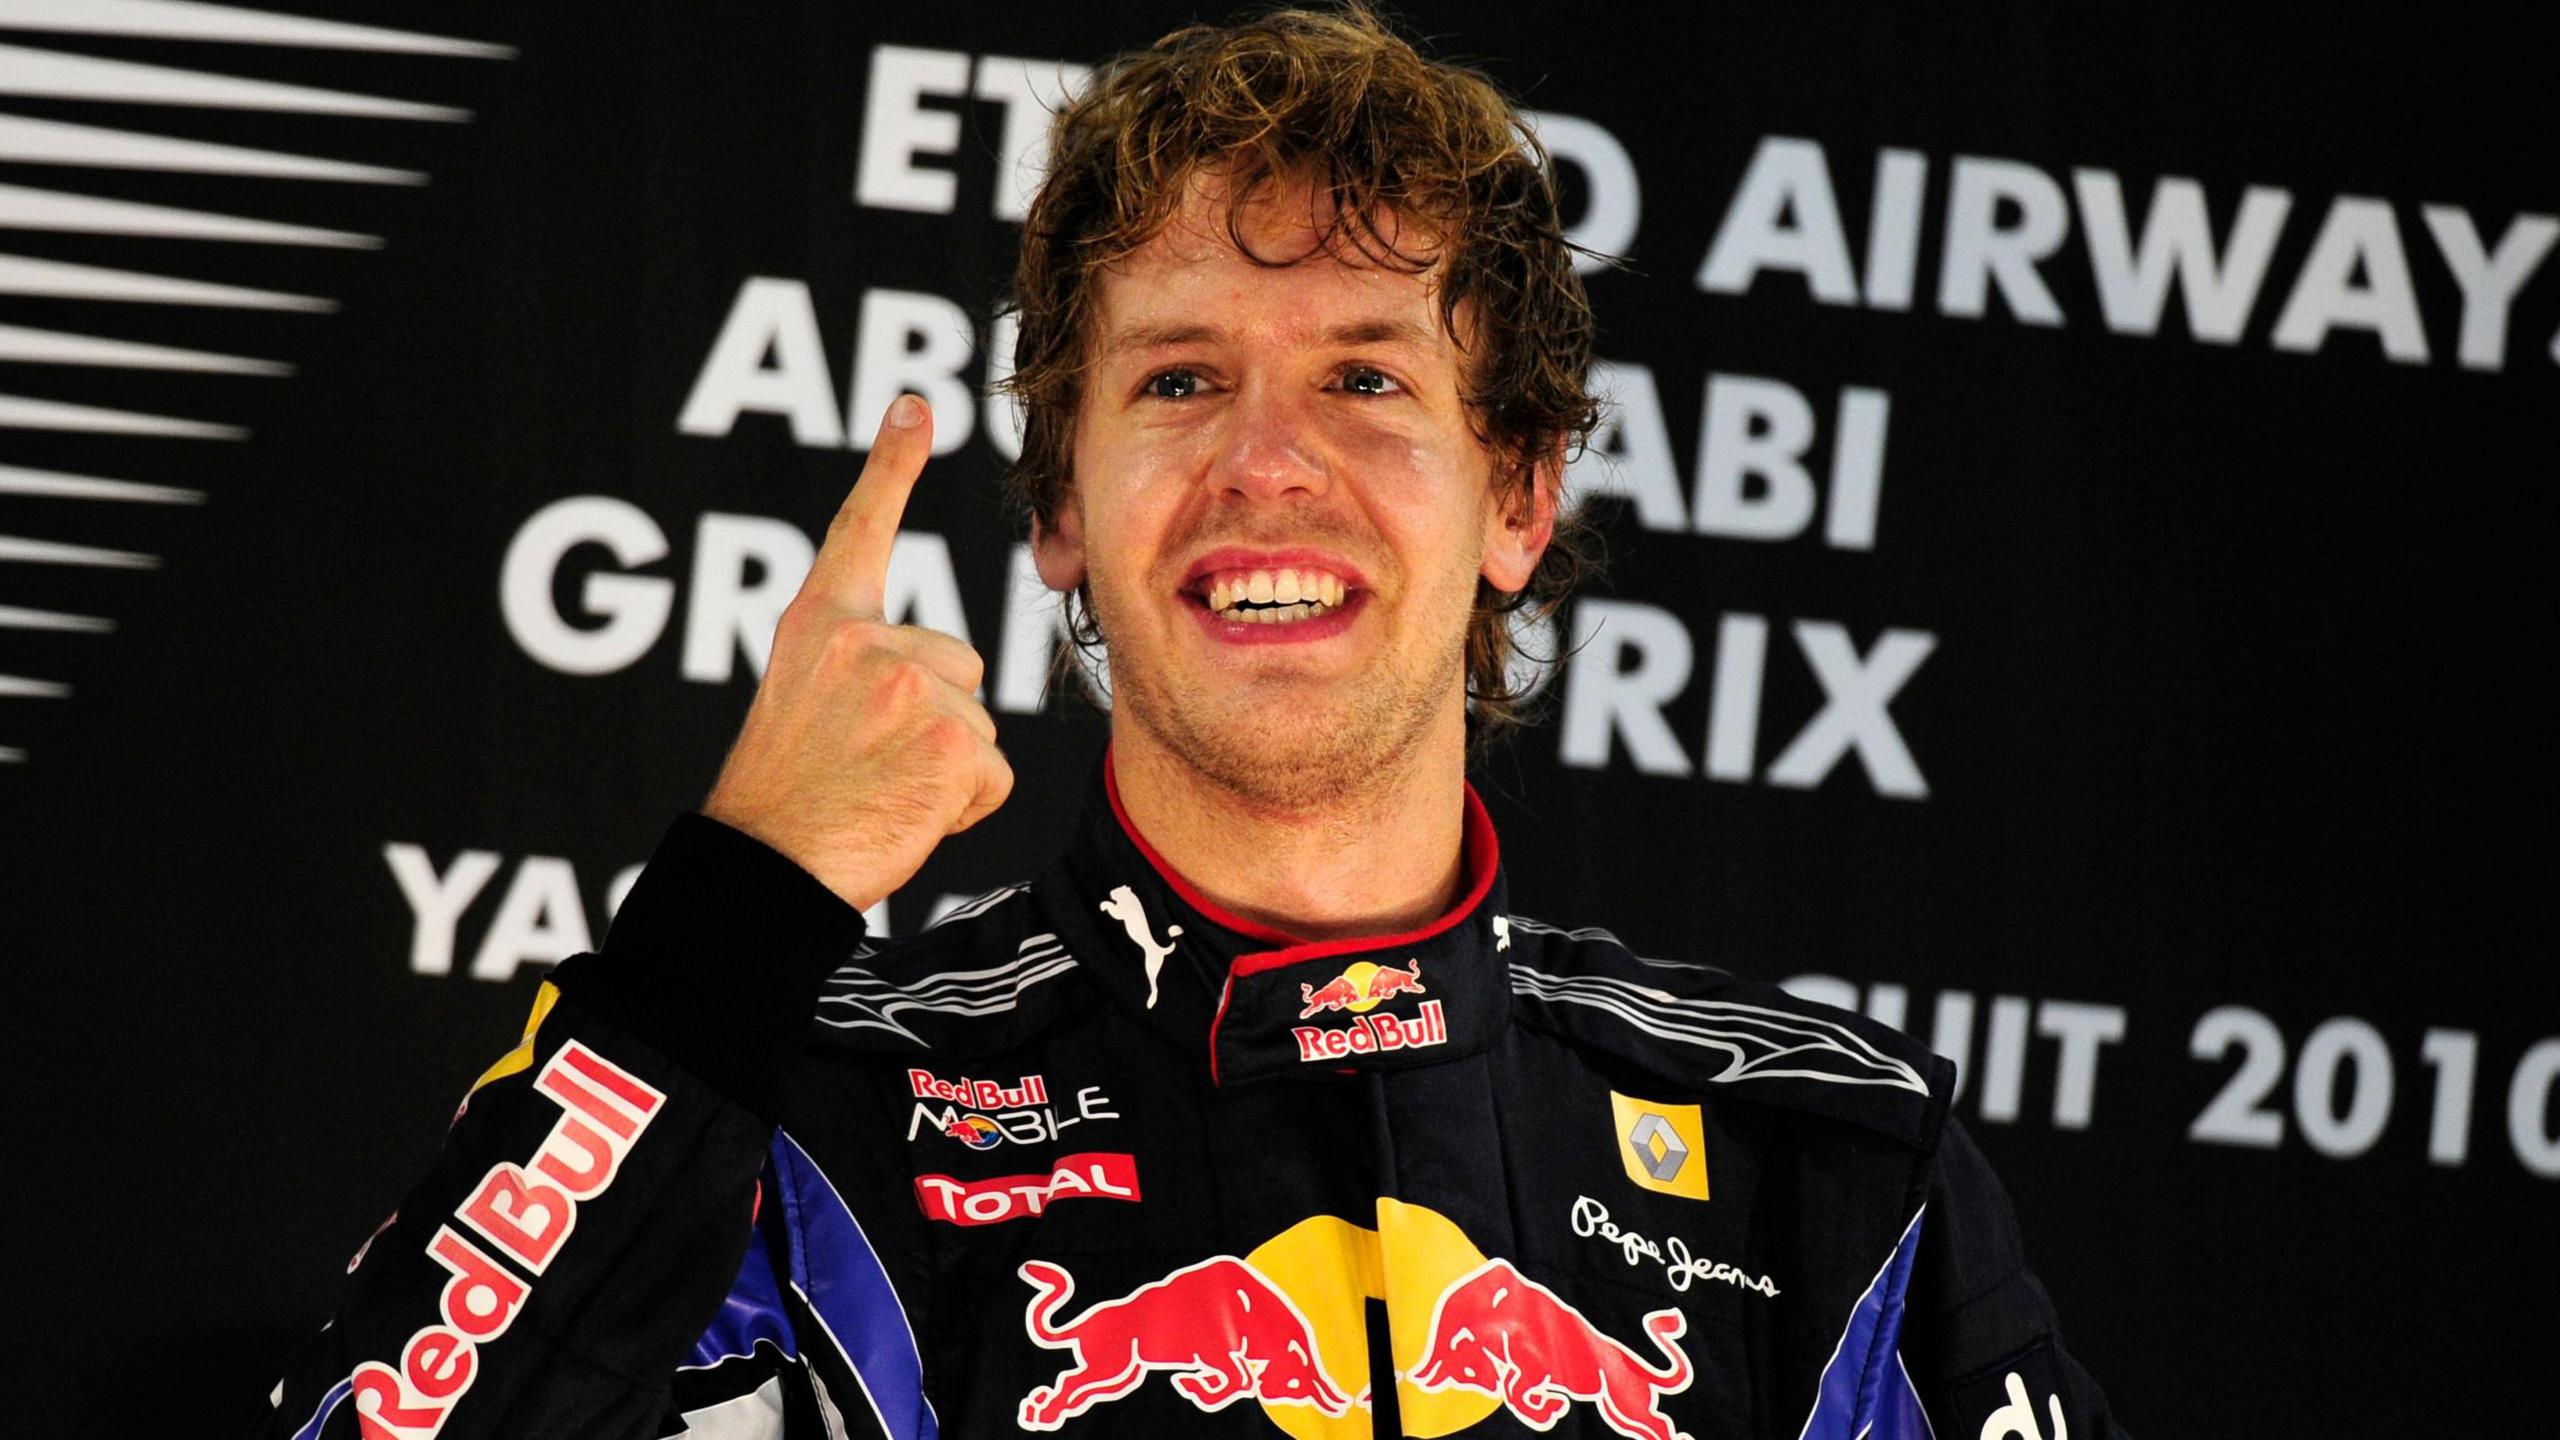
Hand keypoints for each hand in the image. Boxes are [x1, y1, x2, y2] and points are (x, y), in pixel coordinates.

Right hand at [703, 395, 1013, 910]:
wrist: (766, 870)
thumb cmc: (787, 802)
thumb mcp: (805, 706)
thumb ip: (860, 669)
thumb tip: (944, 679)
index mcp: (821, 626)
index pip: (861, 531)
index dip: (890, 466)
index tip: (917, 406)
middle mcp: (866, 642)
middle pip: (960, 665)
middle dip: (936, 720)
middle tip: (868, 766)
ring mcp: (912, 687)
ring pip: (979, 724)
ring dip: (946, 769)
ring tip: (879, 793)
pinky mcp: (954, 742)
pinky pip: (994, 774)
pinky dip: (963, 808)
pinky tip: (904, 814)